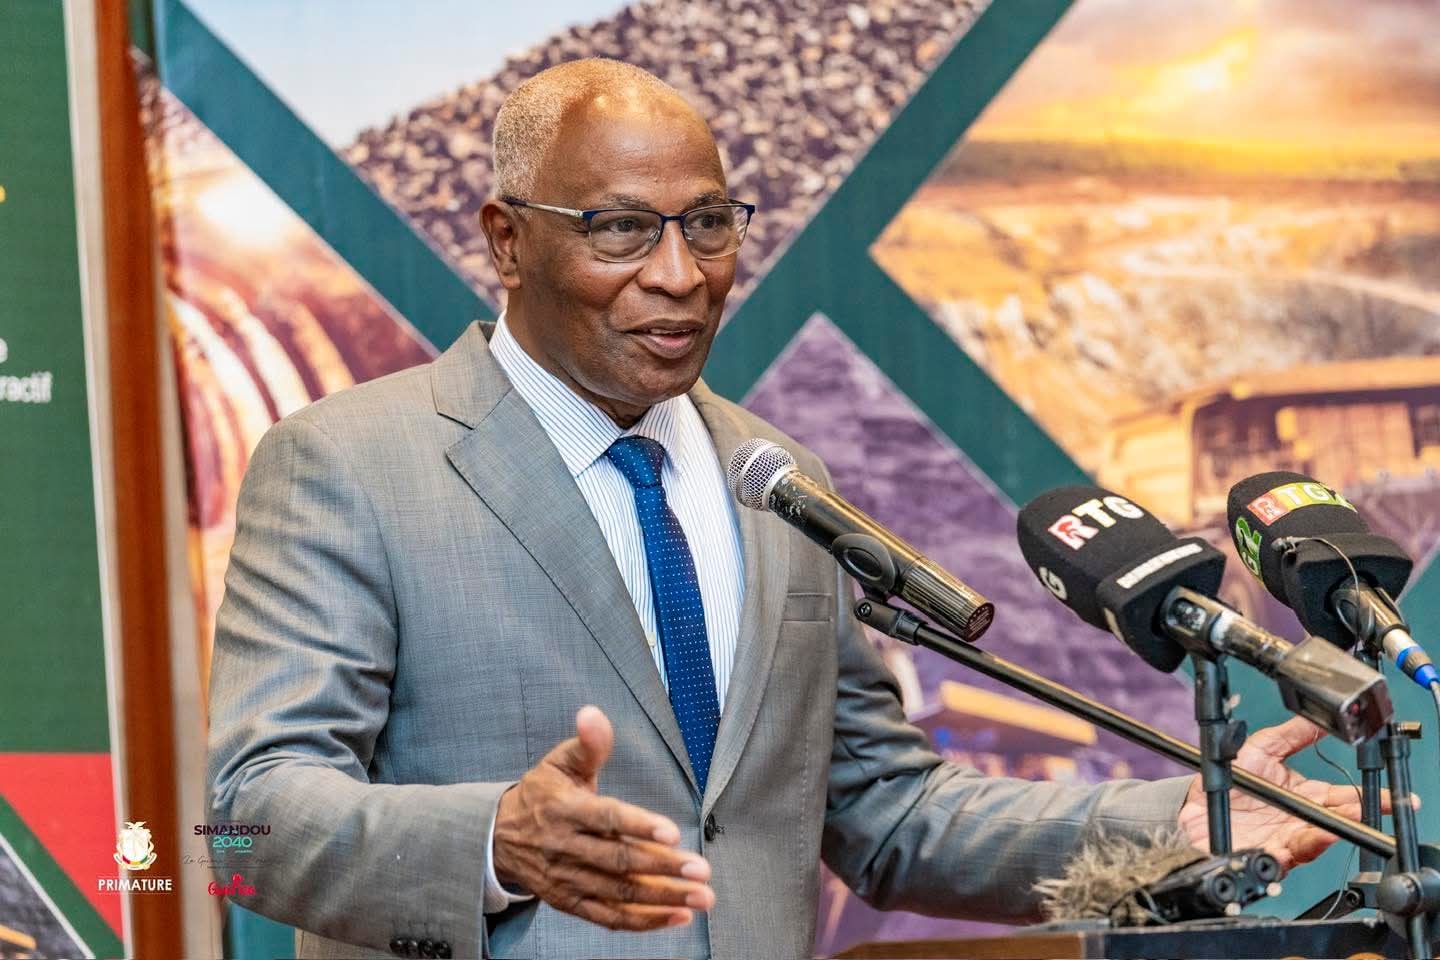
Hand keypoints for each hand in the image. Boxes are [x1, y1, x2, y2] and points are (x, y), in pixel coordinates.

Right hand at [492, 705, 714, 930]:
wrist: (498, 837)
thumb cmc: (542, 794)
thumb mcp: (560, 762)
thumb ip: (587, 743)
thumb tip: (593, 714)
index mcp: (564, 809)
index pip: (606, 818)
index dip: (639, 825)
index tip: (673, 833)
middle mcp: (565, 847)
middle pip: (618, 862)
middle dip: (663, 869)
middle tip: (701, 871)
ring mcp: (567, 880)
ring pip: (618, 894)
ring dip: (662, 899)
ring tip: (701, 898)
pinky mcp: (569, 903)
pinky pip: (608, 917)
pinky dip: (643, 922)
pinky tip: (678, 917)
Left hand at [1178, 715, 1413, 869]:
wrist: (1194, 808)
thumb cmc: (1230, 781)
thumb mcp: (1262, 749)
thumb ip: (1293, 734)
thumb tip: (1319, 717)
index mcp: (1305, 796)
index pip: (1344, 797)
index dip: (1369, 797)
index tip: (1390, 796)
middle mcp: (1300, 820)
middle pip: (1338, 820)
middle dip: (1362, 814)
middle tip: (1382, 807)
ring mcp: (1285, 839)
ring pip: (1318, 838)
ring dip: (1335, 829)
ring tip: (1348, 819)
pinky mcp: (1266, 854)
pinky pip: (1288, 855)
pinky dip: (1304, 846)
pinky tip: (1315, 836)